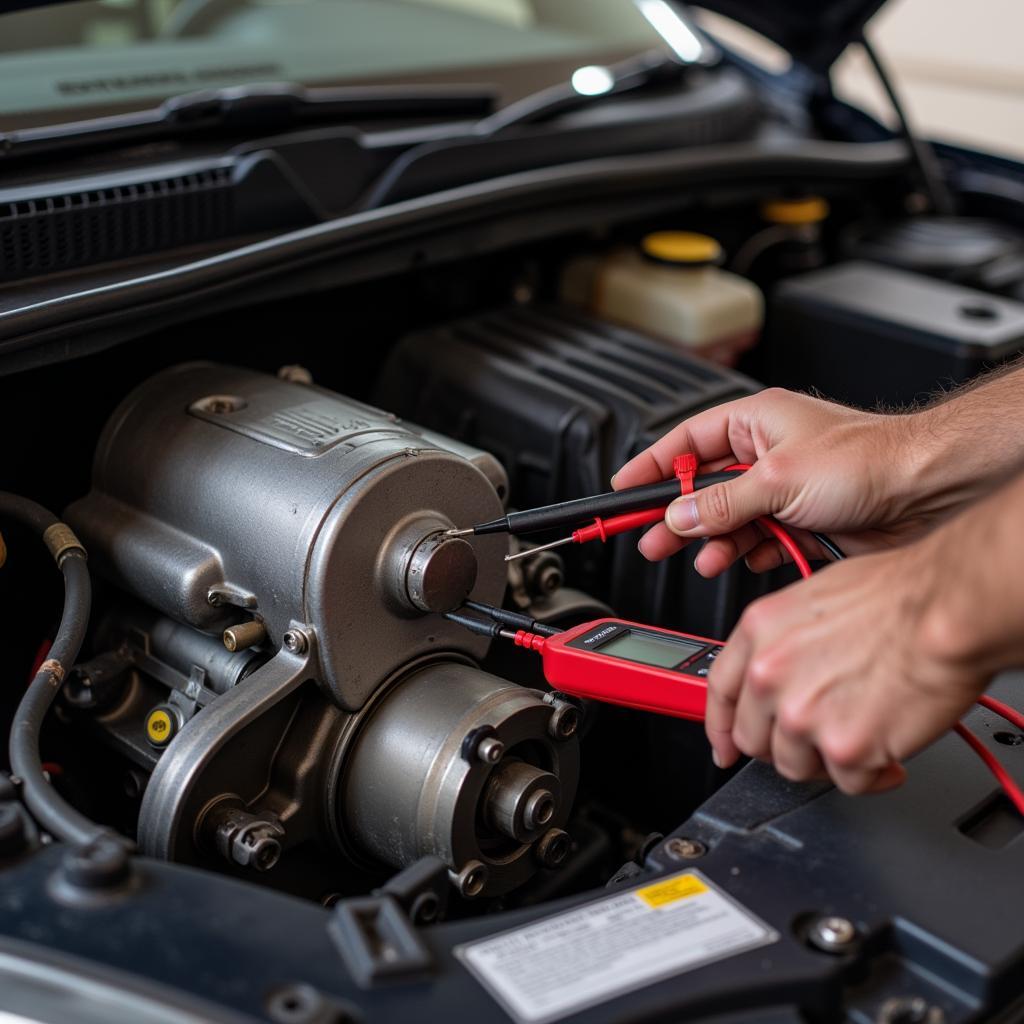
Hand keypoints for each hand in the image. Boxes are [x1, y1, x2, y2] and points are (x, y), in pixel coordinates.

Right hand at [613, 388, 946, 576]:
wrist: (927, 490)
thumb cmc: (869, 460)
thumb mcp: (778, 479)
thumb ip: (721, 502)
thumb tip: (680, 515)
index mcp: (755, 423)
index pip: (685, 442)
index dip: (652, 466)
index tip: (623, 488)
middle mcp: (767, 454)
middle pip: (703, 487)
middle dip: (677, 515)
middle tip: (648, 538)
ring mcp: (784, 488)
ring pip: (730, 518)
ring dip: (712, 540)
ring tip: (695, 558)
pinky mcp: (801, 520)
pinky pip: (757, 538)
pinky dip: (744, 553)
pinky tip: (734, 561)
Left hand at [705, 538, 990, 790]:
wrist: (946, 611)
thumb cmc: (900, 595)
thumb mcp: (815, 599)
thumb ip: (786, 641)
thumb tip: (784, 669)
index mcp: (760, 632)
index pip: (720, 690)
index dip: (721, 725)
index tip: (725, 746)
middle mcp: (770, 674)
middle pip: (753, 738)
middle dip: (783, 746)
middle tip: (817, 740)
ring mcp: (802, 715)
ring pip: (794, 766)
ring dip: (827, 761)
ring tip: (862, 737)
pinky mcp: (843, 748)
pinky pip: (847, 783)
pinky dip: (871, 776)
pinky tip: (889, 754)